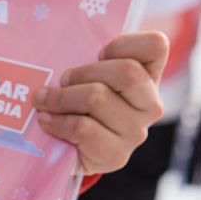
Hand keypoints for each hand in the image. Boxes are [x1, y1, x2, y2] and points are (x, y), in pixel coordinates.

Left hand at [34, 31, 168, 173]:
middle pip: (127, 72)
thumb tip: (63, 48)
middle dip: (85, 72)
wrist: (73, 154)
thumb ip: (90, 62)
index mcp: (149, 78)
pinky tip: (46, 120)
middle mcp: (150, 105)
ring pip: (97, 98)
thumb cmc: (79, 105)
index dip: (124, 44)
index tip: (99, 54)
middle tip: (63, 80)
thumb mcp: (89, 78)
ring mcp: (136, 132)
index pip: (156, 46)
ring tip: (44, 100)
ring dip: (62, 97)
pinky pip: (82, 127)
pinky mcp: (115, 155)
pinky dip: (57, 121)